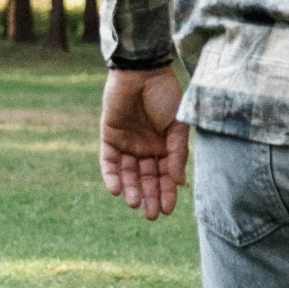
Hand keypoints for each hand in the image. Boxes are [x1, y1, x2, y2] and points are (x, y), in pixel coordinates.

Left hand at [100, 66, 188, 219]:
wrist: (142, 72)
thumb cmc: (166, 96)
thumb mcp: (178, 126)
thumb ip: (177, 153)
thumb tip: (180, 183)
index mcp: (166, 146)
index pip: (166, 175)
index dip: (166, 193)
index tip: (167, 210)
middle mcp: (146, 148)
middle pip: (147, 178)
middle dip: (149, 196)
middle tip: (150, 215)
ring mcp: (128, 143)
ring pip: (128, 173)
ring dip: (131, 189)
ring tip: (135, 203)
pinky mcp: (109, 137)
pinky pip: (109, 161)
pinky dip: (112, 176)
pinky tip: (116, 190)